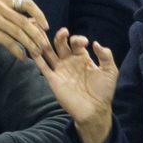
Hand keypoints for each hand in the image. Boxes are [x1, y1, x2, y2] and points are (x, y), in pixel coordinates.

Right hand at [0, 0, 49, 63]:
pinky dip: (17, 50)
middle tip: (44, 45)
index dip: (39, 14)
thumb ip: (12, 16)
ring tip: (36, 53)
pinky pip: (9, 41)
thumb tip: (35, 22)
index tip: (46, 26)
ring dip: (29, 44)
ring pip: (18, 32)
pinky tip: (22, 57)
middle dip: (36, 34)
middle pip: (24, 20)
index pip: (27, 3)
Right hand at [33, 27, 117, 142]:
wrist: (94, 110)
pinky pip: (42, 66)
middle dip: (61, 36)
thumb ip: (106, 56)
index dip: (78, 39)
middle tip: (63, 32)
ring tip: (42, 34)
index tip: (84, 42)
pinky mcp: (53, 79)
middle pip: (60, 44)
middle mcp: (69, 61)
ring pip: (49, 52)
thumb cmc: (103, 91)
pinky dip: (36, 57)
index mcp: (82, 58)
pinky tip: (33, 48)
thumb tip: (96, 43)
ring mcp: (60, 70)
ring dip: (45, 43)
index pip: (76, 43)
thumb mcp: (110, 71)